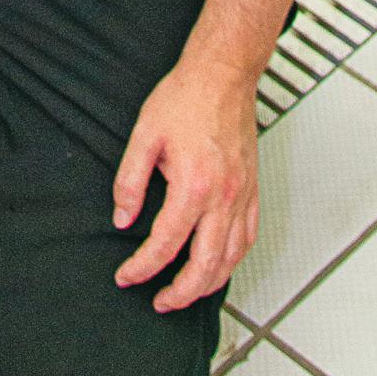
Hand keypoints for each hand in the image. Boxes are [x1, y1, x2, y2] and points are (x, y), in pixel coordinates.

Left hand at [112, 58, 259, 313]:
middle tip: (159, 301)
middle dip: (180, 293)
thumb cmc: (185, 98)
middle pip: (205, 266)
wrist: (223, 74)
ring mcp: (243, 195)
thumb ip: (130, 181)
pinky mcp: (253, 188)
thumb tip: (122, 218)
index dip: (142, 267)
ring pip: (232, 258)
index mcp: (193, 186)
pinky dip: (234, 260)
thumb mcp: (144, 135)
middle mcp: (224, 197)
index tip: (126, 276)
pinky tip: (219, 264)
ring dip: (209, 284)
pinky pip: (249, 237)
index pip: (165, 244)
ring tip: (186, 293)